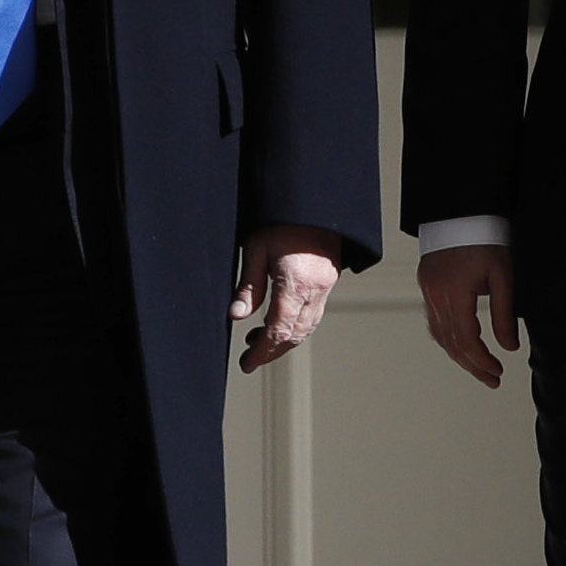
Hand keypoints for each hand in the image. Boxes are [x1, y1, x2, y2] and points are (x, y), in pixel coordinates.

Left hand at [234, 226, 342, 370]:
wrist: (314, 203)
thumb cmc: (283, 220)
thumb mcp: (256, 249)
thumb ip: (249, 286)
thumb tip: (237, 316)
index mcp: (296, 283)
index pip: (278, 330)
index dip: (262, 351)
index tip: (248, 363)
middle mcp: (315, 290)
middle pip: (295, 334)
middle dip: (273, 351)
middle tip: (251, 359)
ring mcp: (325, 287)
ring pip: (307, 326)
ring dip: (285, 340)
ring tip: (260, 342)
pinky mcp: (328, 281)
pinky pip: (314, 313)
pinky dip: (297, 325)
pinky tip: (280, 322)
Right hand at [418, 241, 520, 387]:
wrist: (461, 211)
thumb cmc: (485, 238)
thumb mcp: (503, 276)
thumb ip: (504, 314)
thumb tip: (509, 346)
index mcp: (455, 293)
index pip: (466, 340)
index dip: (481, 361)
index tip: (497, 371)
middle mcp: (436, 295)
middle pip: (451, 343)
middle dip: (472, 365)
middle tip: (492, 378)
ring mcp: (428, 291)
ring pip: (440, 335)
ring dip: (459, 355)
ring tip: (479, 368)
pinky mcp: (427, 285)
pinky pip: (433, 321)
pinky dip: (447, 338)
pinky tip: (460, 346)